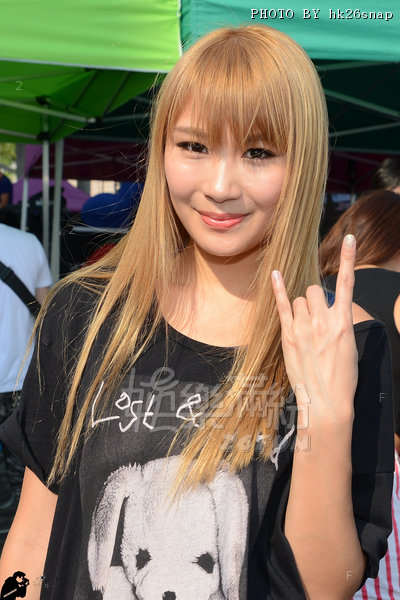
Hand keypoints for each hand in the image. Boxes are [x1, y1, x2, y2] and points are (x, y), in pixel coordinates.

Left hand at [271, 235, 357, 431]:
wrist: (326, 402)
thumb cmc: (342, 378)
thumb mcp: (349, 346)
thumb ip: (338, 323)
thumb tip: (329, 310)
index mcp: (343, 322)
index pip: (347, 282)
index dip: (349, 258)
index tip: (351, 238)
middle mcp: (323, 320)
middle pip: (314, 290)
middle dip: (314, 299)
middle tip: (315, 320)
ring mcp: (304, 327)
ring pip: (299, 299)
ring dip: (301, 307)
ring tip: (305, 329)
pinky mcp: (288, 336)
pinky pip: (282, 306)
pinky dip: (278, 288)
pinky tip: (275, 274)